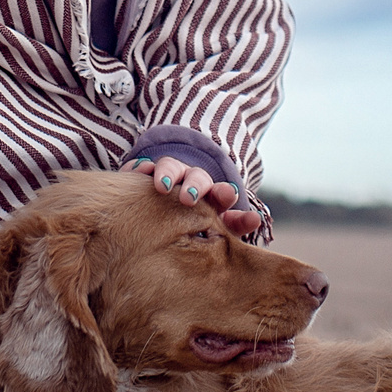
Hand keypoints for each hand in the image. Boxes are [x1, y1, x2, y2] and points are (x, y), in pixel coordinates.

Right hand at [126, 155, 263, 236]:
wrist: (173, 202)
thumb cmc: (199, 221)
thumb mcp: (217, 225)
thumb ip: (235, 224)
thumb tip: (256, 220)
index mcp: (212, 195)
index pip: (221, 192)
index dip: (225, 193)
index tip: (228, 195)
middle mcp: (191, 180)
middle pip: (196, 177)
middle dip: (194, 185)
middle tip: (189, 199)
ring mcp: (170, 174)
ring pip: (170, 166)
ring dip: (167, 173)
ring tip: (160, 185)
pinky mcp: (147, 172)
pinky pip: (142, 166)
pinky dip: (139, 167)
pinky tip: (134, 171)